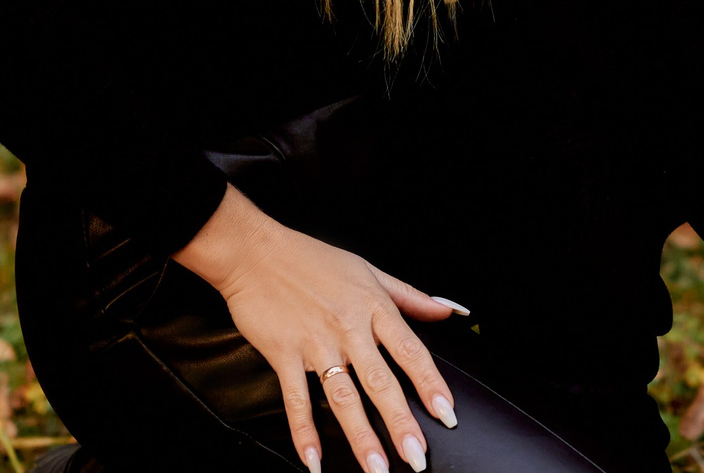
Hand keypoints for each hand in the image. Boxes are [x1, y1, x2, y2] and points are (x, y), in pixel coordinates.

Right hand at [175, 184, 460, 472]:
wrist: (255, 252)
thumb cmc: (313, 259)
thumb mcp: (368, 270)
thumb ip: (411, 295)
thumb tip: (449, 310)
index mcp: (373, 306)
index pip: (409, 351)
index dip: (431, 384)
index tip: (447, 415)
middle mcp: (348, 327)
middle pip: (380, 382)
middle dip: (401, 423)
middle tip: (416, 458)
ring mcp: (315, 343)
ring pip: (343, 397)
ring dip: (360, 436)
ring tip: (376, 469)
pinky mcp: (284, 354)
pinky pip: (296, 399)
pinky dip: (304, 432)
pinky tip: (314, 461)